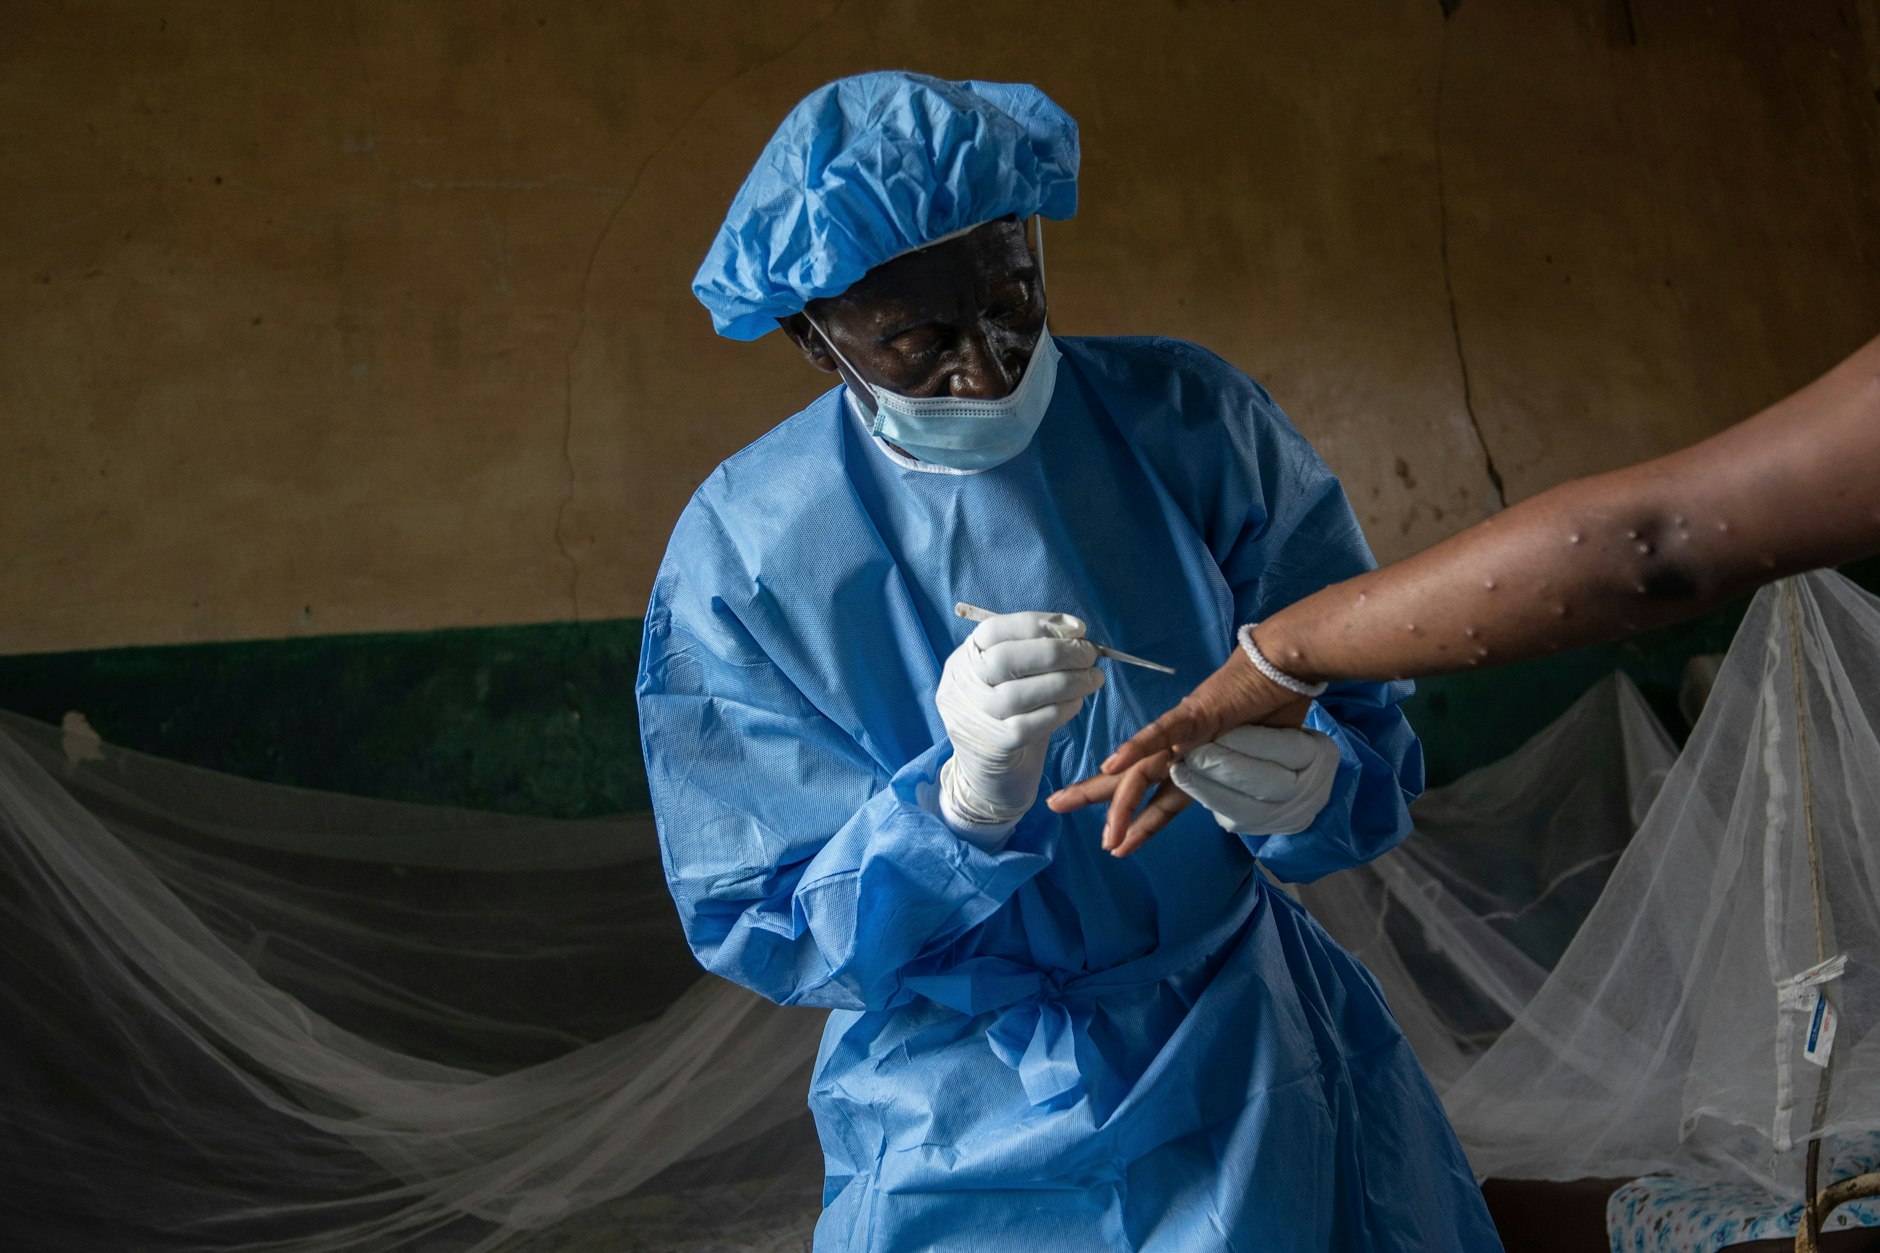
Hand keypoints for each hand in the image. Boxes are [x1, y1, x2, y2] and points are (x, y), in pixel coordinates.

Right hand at [937, 611, 1104, 834]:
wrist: (990, 780)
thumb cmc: (1008, 719)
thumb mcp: (1010, 679)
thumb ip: (1033, 655)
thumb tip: (1076, 634)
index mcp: (963, 660)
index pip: (993, 629)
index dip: (1038, 624)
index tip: (1077, 628)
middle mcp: (960, 686)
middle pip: (1006, 658)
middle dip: (1057, 652)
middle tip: (1090, 655)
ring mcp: (973, 718)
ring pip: (1019, 693)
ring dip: (1066, 682)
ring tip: (1093, 679)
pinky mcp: (993, 748)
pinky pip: (1031, 724)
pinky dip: (1060, 710)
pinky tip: (1077, 704)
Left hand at [1047, 650, 1309, 853]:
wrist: (1287, 667)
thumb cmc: (1276, 707)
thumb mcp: (1262, 757)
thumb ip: (1246, 779)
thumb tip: (1248, 801)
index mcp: (1195, 759)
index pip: (1158, 796)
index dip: (1136, 819)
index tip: (1115, 841)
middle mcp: (1183, 748)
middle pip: (1133, 781)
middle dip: (1094, 796)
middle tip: (1055, 806)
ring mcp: (1187, 733)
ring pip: (1143, 770)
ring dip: (1117, 800)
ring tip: (1097, 829)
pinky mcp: (1197, 715)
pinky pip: (1163, 734)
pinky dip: (1137, 749)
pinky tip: (1111, 764)